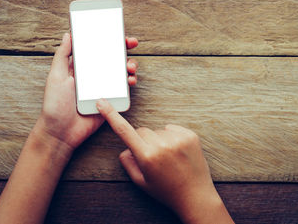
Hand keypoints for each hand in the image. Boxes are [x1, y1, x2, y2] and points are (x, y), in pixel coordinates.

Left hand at [33, 33, 138, 152]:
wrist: (61, 133)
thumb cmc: (54, 105)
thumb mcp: (56, 76)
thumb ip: (62, 56)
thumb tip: (68, 34)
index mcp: (80, 68)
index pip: (96, 49)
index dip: (108, 39)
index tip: (117, 31)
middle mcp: (93, 76)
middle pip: (112, 58)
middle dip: (124, 49)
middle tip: (132, 43)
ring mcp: (103, 88)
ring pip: (121, 72)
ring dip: (129, 65)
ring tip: (130, 67)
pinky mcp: (110, 101)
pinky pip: (123, 90)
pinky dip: (130, 83)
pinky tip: (130, 81)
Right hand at [96, 99, 233, 223]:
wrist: (195, 196)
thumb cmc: (166, 191)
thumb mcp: (141, 182)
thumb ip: (128, 162)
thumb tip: (126, 148)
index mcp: (147, 156)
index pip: (124, 131)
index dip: (111, 115)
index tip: (102, 102)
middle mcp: (162, 144)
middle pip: (142, 131)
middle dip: (142, 141)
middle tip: (153, 158)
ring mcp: (178, 139)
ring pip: (157, 130)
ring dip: (159, 140)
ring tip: (169, 158)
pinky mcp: (190, 135)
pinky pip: (172, 128)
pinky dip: (171, 137)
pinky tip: (177, 152)